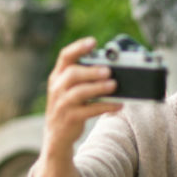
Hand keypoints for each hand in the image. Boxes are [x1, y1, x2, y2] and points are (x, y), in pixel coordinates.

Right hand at [43, 37, 121, 156]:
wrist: (57, 135)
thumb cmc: (70, 107)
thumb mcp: (70, 89)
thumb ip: (84, 78)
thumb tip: (111, 68)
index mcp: (58, 76)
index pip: (65, 56)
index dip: (79, 47)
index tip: (93, 42)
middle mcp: (57, 88)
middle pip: (72, 74)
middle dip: (91, 71)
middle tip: (108, 70)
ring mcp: (62, 104)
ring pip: (79, 92)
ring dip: (98, 88)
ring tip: (114, 85)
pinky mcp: (70, 118)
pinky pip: (89, 110)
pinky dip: (105, 106)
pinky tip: (118, 105)